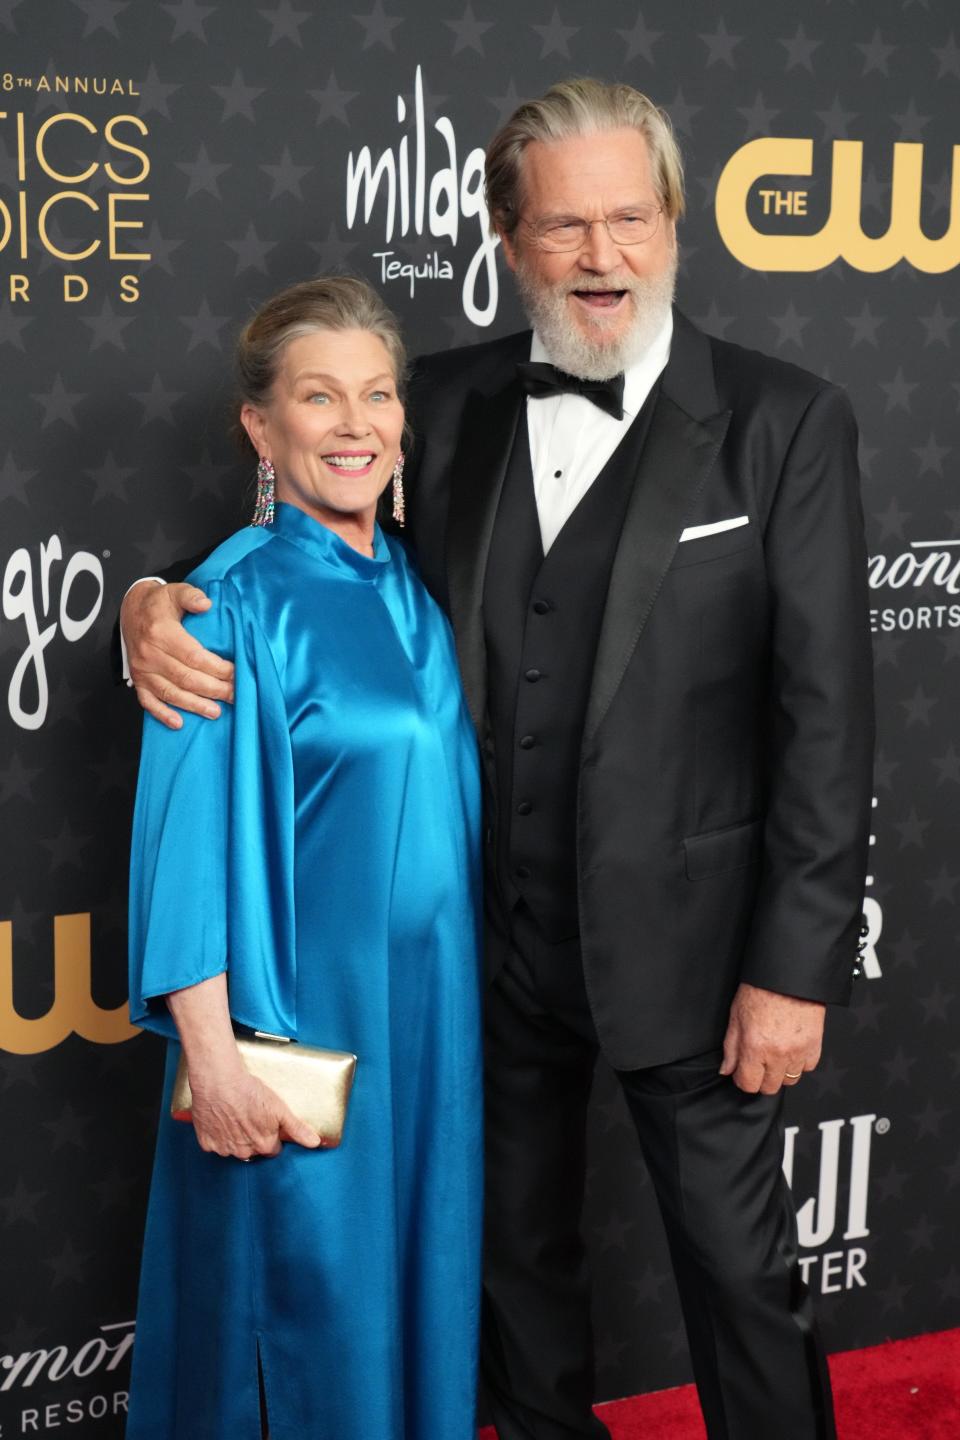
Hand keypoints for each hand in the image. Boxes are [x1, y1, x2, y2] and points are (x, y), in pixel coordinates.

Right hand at [121, 580, 234, 729]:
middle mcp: (149, 654)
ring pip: (171, 693)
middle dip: (213, 689)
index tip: (236, 673)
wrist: (131, 610)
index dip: (217, 668)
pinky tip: (179, 723)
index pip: (193, 656)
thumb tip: (206, 604)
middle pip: (186, 678)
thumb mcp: (175, 591)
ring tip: (216, 712)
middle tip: (235, 696)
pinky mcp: (138, 680)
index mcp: (161, 633)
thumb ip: (191, 596)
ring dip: (194, 705)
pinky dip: (162, 715)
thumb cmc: (159, 604)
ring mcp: (142, 670)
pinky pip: (148, 702)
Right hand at [188, 1065, 322, 1158]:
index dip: (272, 1136)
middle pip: (253, 1150)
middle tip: (250, 1117)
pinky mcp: (207, 1143)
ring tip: (235, 1116)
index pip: (273, 1149)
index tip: (267, 1124)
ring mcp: (224, 1149)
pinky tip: (221, 1120)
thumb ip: (297, 1128)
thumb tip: (314, 1143)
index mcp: (264, 1145)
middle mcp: (244, 1151)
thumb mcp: (280, 1108)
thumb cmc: (249, 1092)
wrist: (219, 1082)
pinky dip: (217, 1136)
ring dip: (235, 1138)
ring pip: (234, 1149)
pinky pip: (214, 1145)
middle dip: (254, 1138)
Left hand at [719, 982, 825, 1094]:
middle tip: (759, 1061)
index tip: (743, 1071)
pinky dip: (799, 1062)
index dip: (743, 1079)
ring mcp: (798, 1052)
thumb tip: (727, 1069)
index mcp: (755, 1046)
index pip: (748, 1084)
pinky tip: (791, 1047)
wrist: (788, 975)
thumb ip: (731, 1047)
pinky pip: (807, 1068)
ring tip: (776, 1052)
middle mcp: (777, 1054)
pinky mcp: (814, 1046)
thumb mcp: (736, 1016)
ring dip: (781, 1071)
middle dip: (761, 1077)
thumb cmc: (761, 990)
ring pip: (790, 1081)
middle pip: (769, 1087)